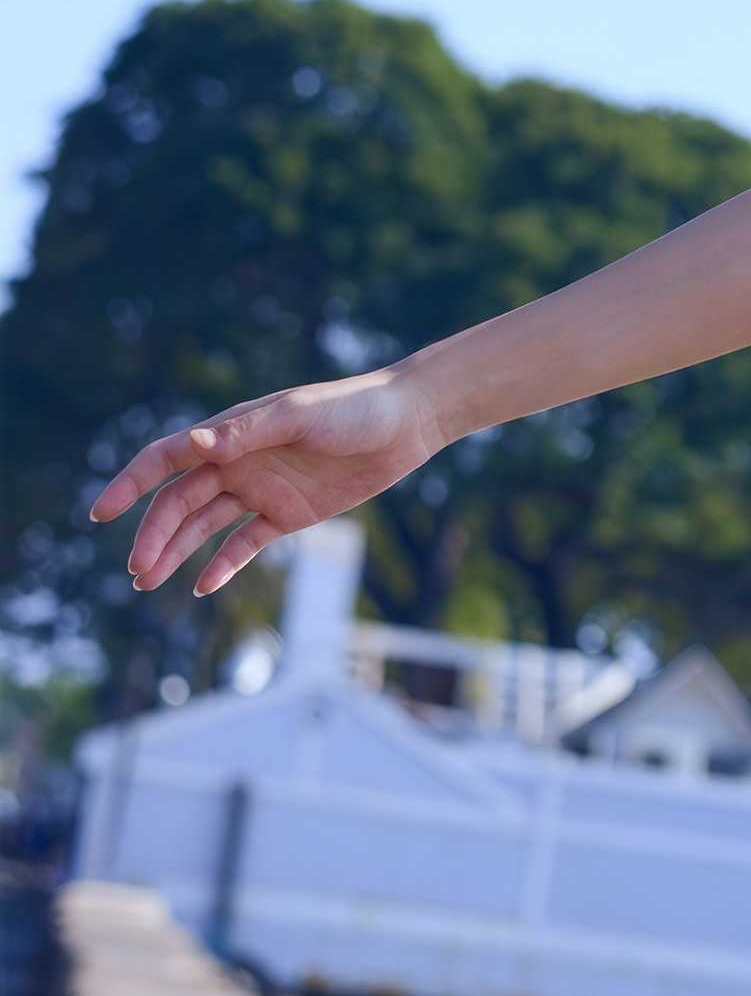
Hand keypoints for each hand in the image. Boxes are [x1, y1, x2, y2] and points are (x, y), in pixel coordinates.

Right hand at [88, 367, 442, 596]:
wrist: (404, 424)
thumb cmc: (352, 410)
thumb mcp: (299, 416)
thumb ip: (248, 431)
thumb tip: (196, 441)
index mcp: (232, 432)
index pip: (167, 458)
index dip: (132, 483)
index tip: (102, 512)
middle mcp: (238, 461)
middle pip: (180, 501)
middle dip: (154, 535)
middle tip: (137, 571)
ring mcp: (261, 489)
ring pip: (204, 526)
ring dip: (176, 552)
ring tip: (148, 583)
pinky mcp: (288, 515)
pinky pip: (245, 543)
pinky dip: (222, 564)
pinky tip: (202, 586)